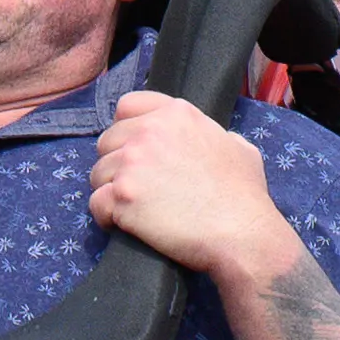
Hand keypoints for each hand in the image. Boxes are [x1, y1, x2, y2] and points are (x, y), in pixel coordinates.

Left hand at [85, 90, 295, 283]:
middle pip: (107, 142)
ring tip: (133, 209)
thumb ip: (214, 135)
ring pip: (97, 173)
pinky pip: (96, 203)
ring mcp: (132, 163)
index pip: (127, 106)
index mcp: (176, 114)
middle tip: (137, 187)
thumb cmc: (244, 196)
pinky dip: (106, 216)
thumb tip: (211, 139)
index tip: (135, 150)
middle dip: (116, 164)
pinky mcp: (122, 196)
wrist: (241, 233)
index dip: (127, 129)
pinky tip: (124, 225)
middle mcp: (149, 131)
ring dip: (110, 191)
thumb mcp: (238, 147)